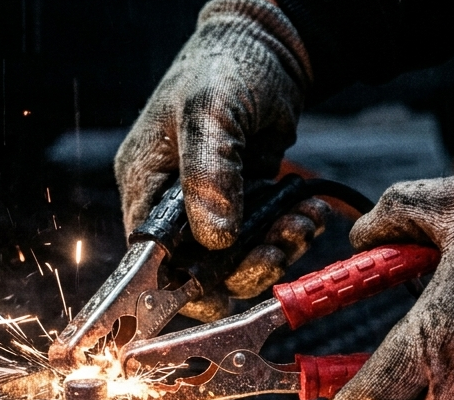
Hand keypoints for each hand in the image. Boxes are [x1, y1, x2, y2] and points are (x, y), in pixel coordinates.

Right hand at [114, 0, 315, 318]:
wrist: (269, 48)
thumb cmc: (225, 66)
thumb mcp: (211, 112)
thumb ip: (209, 175)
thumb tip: (213, 238)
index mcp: (146, 182)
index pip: (148, 257)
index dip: (176, 287)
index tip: (218, 296)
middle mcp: (173, 202)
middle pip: (197, 269)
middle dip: (244, 265)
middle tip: (280, 246)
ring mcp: (210, 205)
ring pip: (236, 260)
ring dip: (275, 250)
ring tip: (303, 223)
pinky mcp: (244, 204)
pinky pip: (263, 240)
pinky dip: (288, 234)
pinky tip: (307, 214)